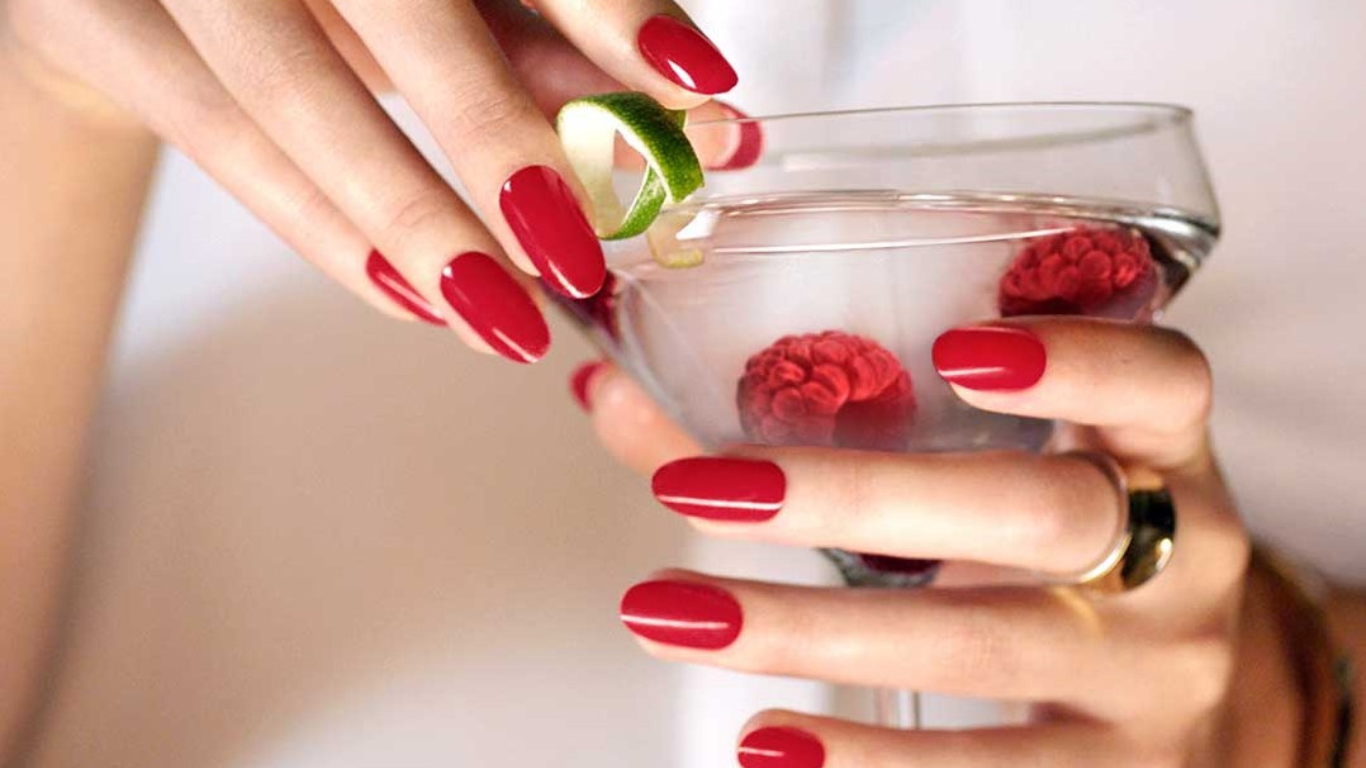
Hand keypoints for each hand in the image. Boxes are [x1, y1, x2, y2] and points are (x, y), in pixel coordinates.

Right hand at [2, 0, 740, 362]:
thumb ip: (545, 36)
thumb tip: (684, 117)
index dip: (604, 6)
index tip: (698, 88)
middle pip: (393, 8)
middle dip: (495, 133)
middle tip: (577, 251)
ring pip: (287, 91)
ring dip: (406, 217)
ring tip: (502, 316)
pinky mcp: (95, 17)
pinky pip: (219, 141)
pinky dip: (321, 229)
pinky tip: (410, 297)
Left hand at [574, 318, 1269, 766]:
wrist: (1196, 703)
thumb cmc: (1060, 557)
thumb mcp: (990, 478)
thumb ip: (814, 430)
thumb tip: (616, 392)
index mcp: (1156, 450)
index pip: (1162, 381)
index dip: (1077, 360)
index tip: (956, 349)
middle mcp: (1177, 556)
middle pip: (1041, 511)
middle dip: (861, 498)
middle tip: (706, 491)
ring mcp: (1154, 674)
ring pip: (988, 645)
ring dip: (815, 632)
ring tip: (674, 619)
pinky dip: (876, 760)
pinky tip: (769, 745)